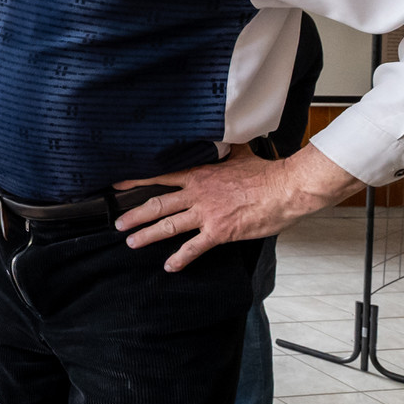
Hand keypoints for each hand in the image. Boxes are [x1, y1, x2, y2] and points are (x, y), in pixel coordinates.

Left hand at [112, 143, 362, 272]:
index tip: (118, 186)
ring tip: (131, 242)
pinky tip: (169, 266)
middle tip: (118, 223)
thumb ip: (223, 150)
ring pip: (169, 226)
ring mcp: (206, 213)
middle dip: (135, 215)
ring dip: (148, 235)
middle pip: (158, 204)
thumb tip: (219, 138)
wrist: (285, 189)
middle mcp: (197, 193)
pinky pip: (194, 247)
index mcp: (200, 174)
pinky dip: (180, 258)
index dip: (137, 181)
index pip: (161, 176)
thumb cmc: (266, 173)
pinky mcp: (219, 231)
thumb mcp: (238, 154)